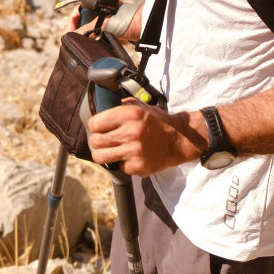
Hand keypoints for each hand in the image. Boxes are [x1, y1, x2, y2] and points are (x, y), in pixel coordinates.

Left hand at [87, 100, 204, 175]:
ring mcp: (133, 152)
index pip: (95, 123)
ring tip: (109, 151)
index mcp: (129, 115)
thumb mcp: (141, 106)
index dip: (95, 126)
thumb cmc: (157, 122)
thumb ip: (121, 106)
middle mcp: (130, 133)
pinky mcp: (137, 167)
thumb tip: (100, 110)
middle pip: (95, 141)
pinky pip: (118, 166)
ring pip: (100, 157)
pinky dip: (122, 162)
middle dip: (97, 141)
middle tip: (103, 140)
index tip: (99, 128)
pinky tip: (131, 156)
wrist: (178, 140)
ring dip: (103, 154)